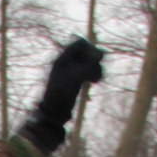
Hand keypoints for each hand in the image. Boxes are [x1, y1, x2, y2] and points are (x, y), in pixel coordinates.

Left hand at [23, 36, 105, 150]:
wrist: (54, 114)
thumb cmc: (61, 95)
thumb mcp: (75, 77)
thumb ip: (88, 64)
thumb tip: (102, 52)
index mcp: (62, 58)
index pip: (80, 43)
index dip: (90, 49)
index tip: (94, 61)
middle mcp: (67, 62)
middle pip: (87, 52)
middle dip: (94, 61)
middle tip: (95, 72)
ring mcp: (72, 71)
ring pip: (90, 62)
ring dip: (96, 69)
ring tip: (96, 80)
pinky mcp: (77, 80)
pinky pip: (89, 72)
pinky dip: (94, 75)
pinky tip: (94, 82)